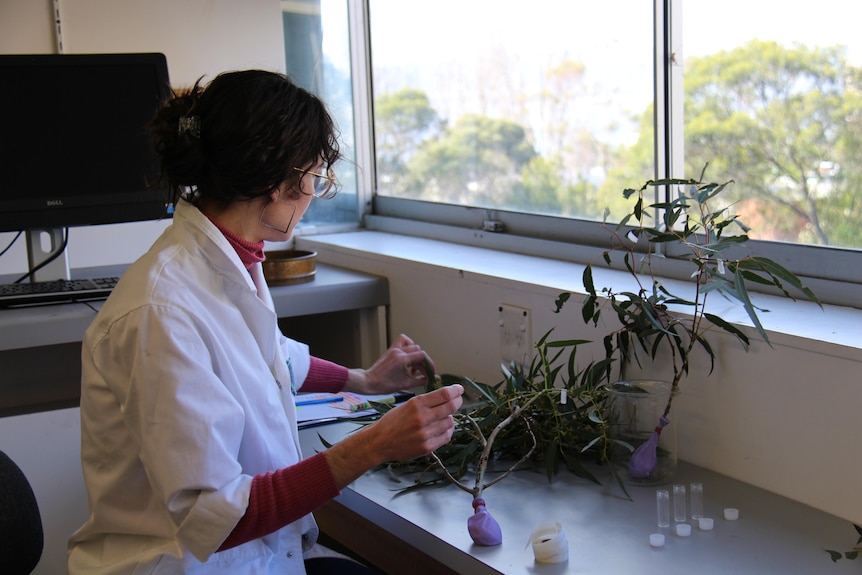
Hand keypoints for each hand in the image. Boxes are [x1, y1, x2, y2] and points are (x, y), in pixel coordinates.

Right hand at [324, 384, 464, 487]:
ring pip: (450, 422)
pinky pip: (446, 436)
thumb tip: (448, 397)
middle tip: (458, 400)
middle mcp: (422, 418)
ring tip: (443, 418)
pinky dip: (447, 431)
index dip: (455, 391)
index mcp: (416, 404)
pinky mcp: (427, 447)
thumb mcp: (407, 405)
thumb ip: (426, 402)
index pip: (444, 394)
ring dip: (450, 419)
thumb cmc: (393, 422)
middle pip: (451, 407)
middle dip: (458, 402)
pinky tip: (442, 429)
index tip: (459, 389)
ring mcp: (425, 433)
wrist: (379, 442)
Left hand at [346, 334, 436, 394]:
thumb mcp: (406, 384)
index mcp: (402, 359)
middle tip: (423, 373)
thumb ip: (421, 380)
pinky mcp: (391, 350)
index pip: (422, 355)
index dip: (430, 364)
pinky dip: (409, 347)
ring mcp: (394, 349)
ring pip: (412, 346)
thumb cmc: (384, 384)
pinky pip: (403, 341)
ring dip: (416, 356)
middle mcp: (398, 351)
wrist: (369, 382)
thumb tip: (432, 379)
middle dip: (423, 363)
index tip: (431, 372)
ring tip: (414, 369)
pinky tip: (408, 357)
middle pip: (419, 351)